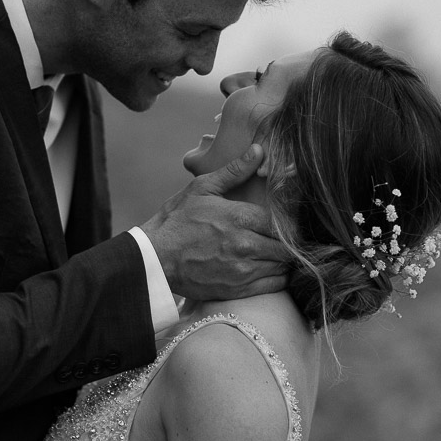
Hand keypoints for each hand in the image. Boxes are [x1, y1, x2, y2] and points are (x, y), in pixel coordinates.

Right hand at [140, 145, 288, 301]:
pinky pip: (273, 285)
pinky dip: (276, 277)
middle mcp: (245, 245)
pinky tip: (267, 268)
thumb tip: (259, 150)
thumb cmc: (176, 221)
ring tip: (272, 252)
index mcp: (240, 218)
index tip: (284, 221)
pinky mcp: (237, 289)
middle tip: (280, 237)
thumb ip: (234, 171)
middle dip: (286, 241)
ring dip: (281, 259)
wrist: (153, 258)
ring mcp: (242, 270)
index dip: (287, 222)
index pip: (283, 222)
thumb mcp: (201, 188)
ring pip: (282, 265)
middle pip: (286, 246)